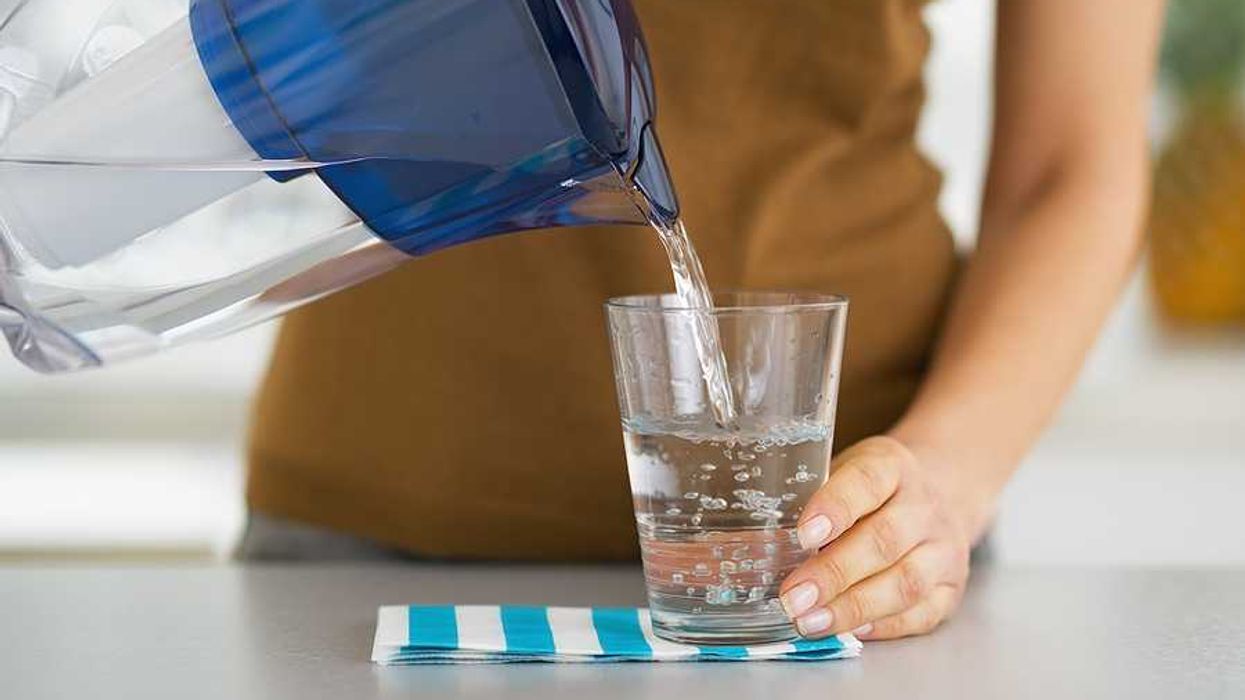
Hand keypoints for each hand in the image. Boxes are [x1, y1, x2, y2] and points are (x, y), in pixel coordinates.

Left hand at [778, 435, 977, 640]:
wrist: (941, 493)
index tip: (803, 535)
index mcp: (892, 466)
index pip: (866, 481)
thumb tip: (739, 543)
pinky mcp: (952, 587)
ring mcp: (943, 548)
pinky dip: (885, 625)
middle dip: (834, 573)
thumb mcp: (841, 472)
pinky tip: (852, 632)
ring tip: (811, 622)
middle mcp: (924, 505)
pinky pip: (921, 612)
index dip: (834, 508)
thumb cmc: (870, 489)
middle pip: (883, 540)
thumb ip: (806, 498)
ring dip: (854, 607)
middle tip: (792, 597)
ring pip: (905, 582)